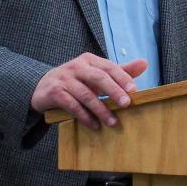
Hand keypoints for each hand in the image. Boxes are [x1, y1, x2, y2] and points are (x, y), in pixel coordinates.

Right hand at [31, 53, 146, 130]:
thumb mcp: (95, 73)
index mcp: (89, 60)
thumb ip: (119, 70)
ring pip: (86, 94)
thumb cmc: (76, 80)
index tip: (134, 90)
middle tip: (127, 104)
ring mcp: (64, 79)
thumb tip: (144, 63)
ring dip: (101, 110)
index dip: (122, 77)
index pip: (108, 66)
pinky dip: (85, 117)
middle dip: (114, 91)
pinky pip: (72, 106)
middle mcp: (76, 67)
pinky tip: (95, 125)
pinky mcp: (55, 93)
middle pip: (98, 77)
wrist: (42, 86)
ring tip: (113, 122)